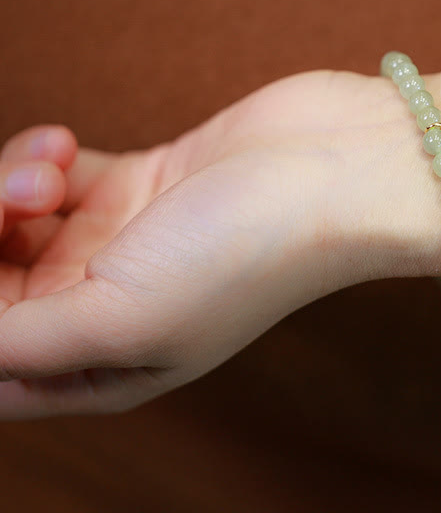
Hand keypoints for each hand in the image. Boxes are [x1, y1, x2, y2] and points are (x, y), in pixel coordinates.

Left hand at [0, 69, 435, 419]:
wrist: (336, 168)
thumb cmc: (245, 254)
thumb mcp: (122, 321)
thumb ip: (17, 342)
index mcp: (106, 367)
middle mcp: (110, 312)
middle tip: (25, 199)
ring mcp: (124, 246)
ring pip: (15, 225)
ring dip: (11, 186)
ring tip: (54, 166)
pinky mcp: (138, 184)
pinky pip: (52, 177)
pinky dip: (40, 158)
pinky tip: (65, 145)